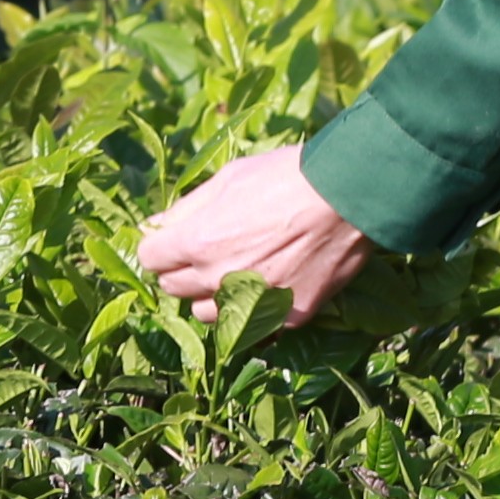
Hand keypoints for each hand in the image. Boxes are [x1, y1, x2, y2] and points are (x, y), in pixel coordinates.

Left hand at [134, 137, 375, 322]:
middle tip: (206, 253)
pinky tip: (272, 281)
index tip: (173, 242)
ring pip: (209, 314)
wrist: (348, 197)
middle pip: (174, 289)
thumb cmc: (285, 177)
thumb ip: (187, 208)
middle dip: (182, 271)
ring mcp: (254, 302)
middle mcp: (219, 278)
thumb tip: (155, 224)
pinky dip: (257, 307)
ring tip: (236, 272)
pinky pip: (256, 322)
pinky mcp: (288, 316)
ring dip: (212, 297)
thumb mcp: (228, 178)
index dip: (161, 248)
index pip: (151, 259)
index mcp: (198, 241)